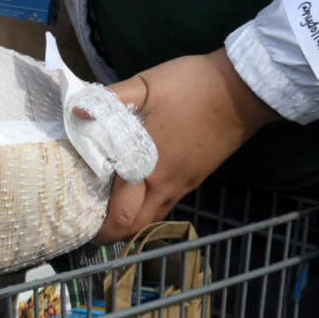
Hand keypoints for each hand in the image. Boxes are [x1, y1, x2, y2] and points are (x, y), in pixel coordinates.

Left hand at [94, 49, 278, 241]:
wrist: (243, 88)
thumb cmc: (191, 86)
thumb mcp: (145, 85)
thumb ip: (109, 100)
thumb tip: (75, 110)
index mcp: (148, 167)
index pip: (120, 215)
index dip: (98, 228)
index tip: (76, 222)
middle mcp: (166, 185)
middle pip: (136, 227)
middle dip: (111, 232)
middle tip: (86, 219)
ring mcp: (183, 184)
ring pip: (152, 219)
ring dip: (128, 221)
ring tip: (104, 207)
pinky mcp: (194, 178)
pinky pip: (165, 205)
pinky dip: (145, 209)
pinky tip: (130, 191)